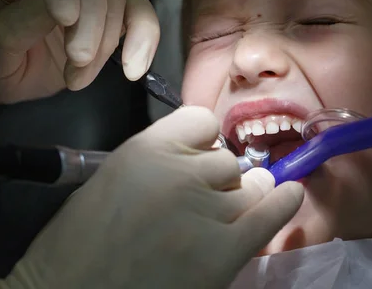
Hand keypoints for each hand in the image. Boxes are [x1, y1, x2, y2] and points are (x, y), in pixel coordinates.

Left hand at [0, 0, 159, 103]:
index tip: (64, 17)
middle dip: (91, 16)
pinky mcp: (113, 15)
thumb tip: (56, 12)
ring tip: (77, 78)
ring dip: (105, 42)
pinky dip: (144, 40)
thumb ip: (17, 26)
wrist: (8, 79)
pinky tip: (133, 70)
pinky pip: (141, 15)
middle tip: (77, 58)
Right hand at [0, 106, 303, 288]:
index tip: (197, 156)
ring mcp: (208, 211)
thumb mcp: (115, 177)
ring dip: (244, 194)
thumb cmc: (82, 240)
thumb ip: (158, 158)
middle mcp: (183, 172)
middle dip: (218, 177)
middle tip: (200, 201)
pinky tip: (290, 194)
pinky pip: (270, 213)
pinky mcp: (225, 250)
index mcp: (148, 149)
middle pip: (227, 159)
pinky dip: (283, 202)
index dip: (202, 140)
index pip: (202, 121)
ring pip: (252, 184)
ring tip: (229, 211)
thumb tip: (201, 155)